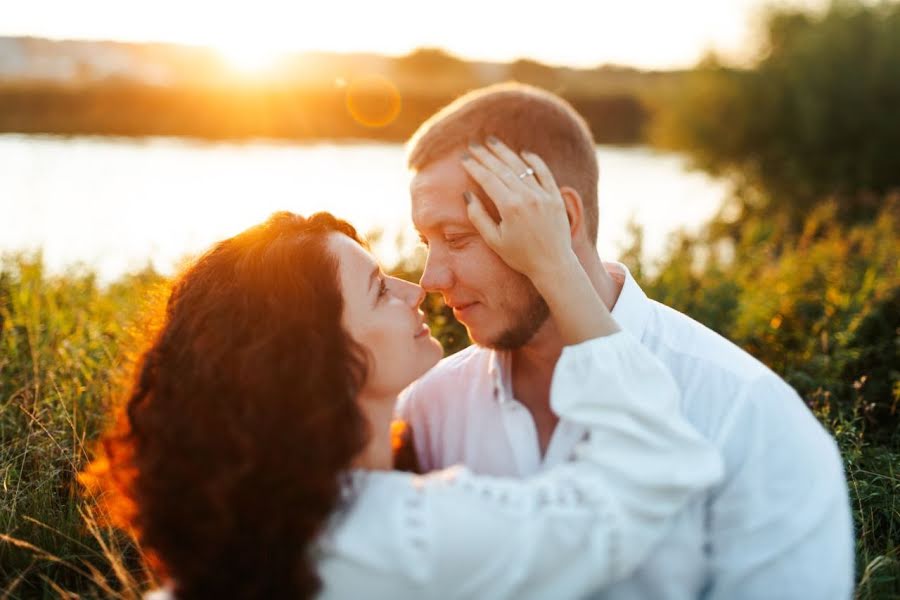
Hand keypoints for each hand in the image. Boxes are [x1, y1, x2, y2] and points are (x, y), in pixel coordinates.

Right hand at [461, 138, 575, 285]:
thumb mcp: (494, 240)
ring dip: (505, 153)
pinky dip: (534, 161)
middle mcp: (527, 197)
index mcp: (509, 207)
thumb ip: (478, 216)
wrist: (553, 264)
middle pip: (502, 169)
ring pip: (521, 167)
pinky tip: (523, 153)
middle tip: (474, 144)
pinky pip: (544, 172)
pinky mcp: (555, 197)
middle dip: (486, 155)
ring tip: (492, 142)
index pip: (488, 179)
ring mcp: (543, 195)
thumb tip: (467, 194)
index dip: (474, 167)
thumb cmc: (520, 256)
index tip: (464, 158)